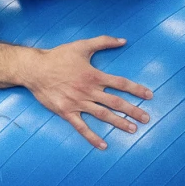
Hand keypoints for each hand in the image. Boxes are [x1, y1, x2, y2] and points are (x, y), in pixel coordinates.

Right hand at [24, 36, 152, 149]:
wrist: (35, 69)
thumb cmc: (58, 56)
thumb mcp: (82, 45)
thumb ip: (104, 41)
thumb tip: (123, 40)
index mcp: (94, 75)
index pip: (120, 83)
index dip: (136, 89)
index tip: (149, 95)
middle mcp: (88, 90)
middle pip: (115, 102)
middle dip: (133, 110)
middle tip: (146, 118)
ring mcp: (78, 103)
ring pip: (102, 115)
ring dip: (118, 123)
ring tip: (132, 129)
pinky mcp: (67, 112)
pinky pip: (82, 127)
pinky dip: (93, 137)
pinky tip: (104, 145)